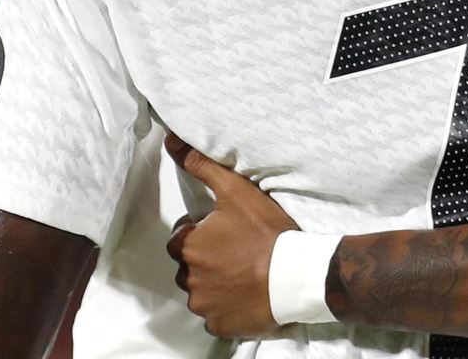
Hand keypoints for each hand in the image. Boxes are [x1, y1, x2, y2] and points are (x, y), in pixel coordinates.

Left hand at [164, 134, 298, 338]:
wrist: (295, 275)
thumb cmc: (266, 233)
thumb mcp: (236, 192)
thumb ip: (202, 166)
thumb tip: (171, 142)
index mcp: (189, 246)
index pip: (181, 238)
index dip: (200, 232)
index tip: (224, 230)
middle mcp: (189, 278)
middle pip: (189, 266)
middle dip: (206, 258)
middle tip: (236, 250)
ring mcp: (204, 305)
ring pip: (201, 291)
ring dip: (215, 283)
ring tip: (244, 272)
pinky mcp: (220, 324)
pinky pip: (216, 315)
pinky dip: (227, 306)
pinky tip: (247, 293)